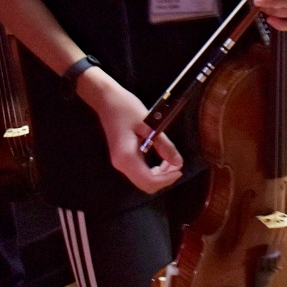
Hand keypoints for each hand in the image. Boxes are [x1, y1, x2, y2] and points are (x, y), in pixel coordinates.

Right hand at [82, 72, 182, 193]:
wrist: (107, 101)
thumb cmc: (127, 109)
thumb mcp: (150, 126)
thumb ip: (164, 146)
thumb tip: (178, 163)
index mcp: (127, 157)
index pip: (149, 181)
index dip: (167, 179)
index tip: (180, 169)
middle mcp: (121, 165)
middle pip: (146, 185)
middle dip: (164, 179)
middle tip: (177, 164)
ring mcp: (120, 163)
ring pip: (143, 180)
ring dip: (160, 175)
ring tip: (171, 161)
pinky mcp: (122, 159)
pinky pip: (139, 173)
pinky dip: (153, 171)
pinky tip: (161, 160)